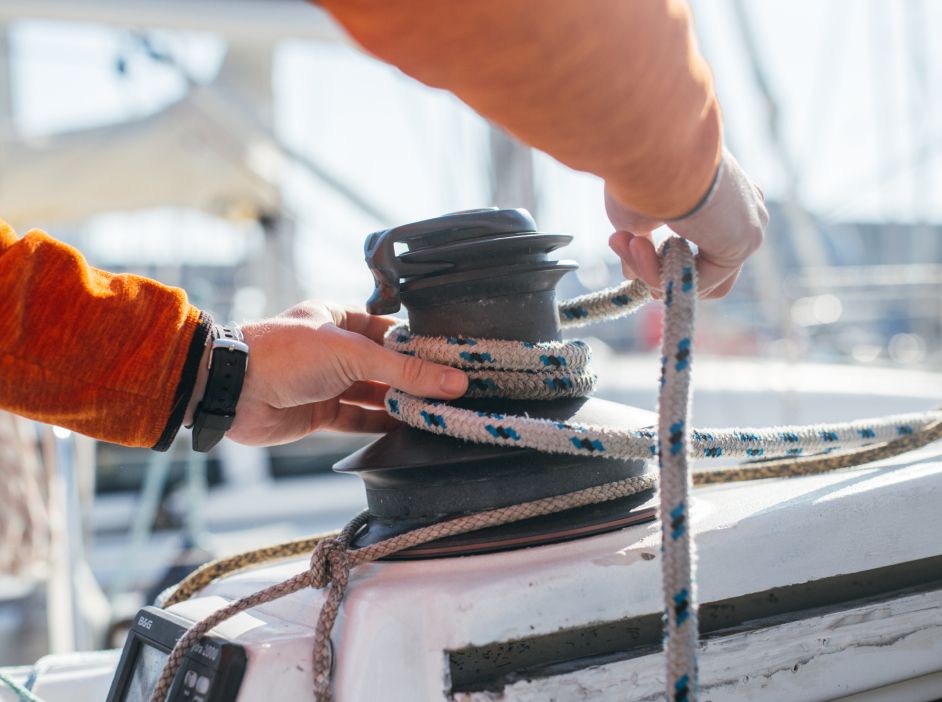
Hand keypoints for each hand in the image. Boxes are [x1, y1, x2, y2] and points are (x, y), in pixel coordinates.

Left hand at [187, 302, 468, 446]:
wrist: (232, 391)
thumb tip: (453, 381)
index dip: (421, 344)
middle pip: (385, 364)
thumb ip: (405, 370)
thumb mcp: (353, 354)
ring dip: (401, 403)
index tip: (454, 359)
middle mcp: (335, 348)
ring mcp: (328, 381)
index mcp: (340, 317)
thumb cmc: (285, 354)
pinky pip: (358, 419)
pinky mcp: (320, 412)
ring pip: (374, 393)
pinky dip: (380, 425)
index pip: (391, 330)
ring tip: (437, 412)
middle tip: (454, 390)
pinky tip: (406, 430)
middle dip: (415, 378)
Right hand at [605, 149, 767, 298]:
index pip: (701, 242)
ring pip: (699, 277)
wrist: (653, 147)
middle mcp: (744, 207)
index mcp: (723, 192)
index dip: (661, 258)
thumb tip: (629, 274)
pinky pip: (700, 280)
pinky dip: (664, 274)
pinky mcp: (745, 240)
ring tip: (627, 242)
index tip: (623, 240)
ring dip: (654, 272)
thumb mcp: (636, 212)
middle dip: (657, 269)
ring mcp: (749, 223)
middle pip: (703, 267)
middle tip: (623, 244)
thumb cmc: (639, 169)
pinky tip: (639, 247)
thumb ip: (641, 243)